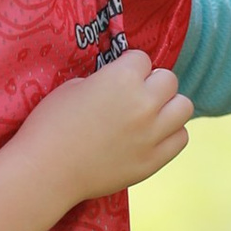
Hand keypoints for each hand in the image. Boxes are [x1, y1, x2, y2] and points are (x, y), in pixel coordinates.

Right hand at [22, 47, 194, 202]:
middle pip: (169, 79)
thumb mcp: (75, 87)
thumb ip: (107, 81)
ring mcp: (152, 134)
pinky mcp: (153, 161)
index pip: (143, 59)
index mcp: (122, 78)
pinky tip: (152, 136)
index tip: (117, 78)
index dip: (129, 67)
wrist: (46, 171)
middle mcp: (144, 103)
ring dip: (168, 106)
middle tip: (135, 96)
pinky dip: (170, 134)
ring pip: (184, 107)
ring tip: (150, 115)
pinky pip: (181, 138)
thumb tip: (123, 83)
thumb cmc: (51, 123)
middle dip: (152, 83)